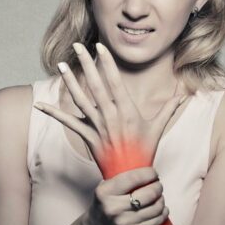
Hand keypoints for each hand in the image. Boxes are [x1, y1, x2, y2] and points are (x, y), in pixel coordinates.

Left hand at [35, 42, 184, 175]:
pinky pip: (68, 123)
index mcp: (127, 111)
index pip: (115, 81)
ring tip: (62, 65)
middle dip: (86, 64)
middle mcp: (111, 116)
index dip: (106, 63)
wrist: (130, 178)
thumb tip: (184, 95)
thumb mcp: (157, 129)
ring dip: (70, 82)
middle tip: (78, 46)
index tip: (100, 47)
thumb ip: (169, 109)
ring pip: (81, 100)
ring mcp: (98, 127)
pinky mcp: (87, 138)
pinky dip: (53, 113)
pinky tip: (40, 105)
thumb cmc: (145, 152)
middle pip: (96, 85)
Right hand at [84, 167, 168, 224]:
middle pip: (148, 193)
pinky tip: (162, 209)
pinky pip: (155, 221)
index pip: (134, 178)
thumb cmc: (105, 204)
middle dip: (158, 187)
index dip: (149, 174)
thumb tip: (146, 168)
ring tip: (159, 196)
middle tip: (158, 185)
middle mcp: (113, 207)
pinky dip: (163, 213)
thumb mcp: (106, 187)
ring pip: (154, 208)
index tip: (154, 173)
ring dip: (161, 200)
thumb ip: (122, 178)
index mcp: (105, 192)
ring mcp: (123, 222)